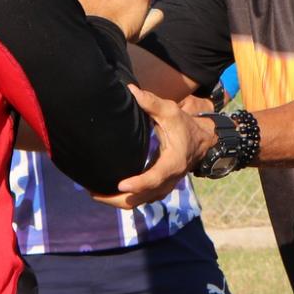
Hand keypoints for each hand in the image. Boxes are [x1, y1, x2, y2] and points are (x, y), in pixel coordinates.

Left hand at [93, 85, 215, 209]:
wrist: (201, 142)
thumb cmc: (184, 125)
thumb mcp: (171, 111)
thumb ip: (152, 102)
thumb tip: (131, 90)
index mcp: (173, 163)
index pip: (154, 178)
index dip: (138, 184)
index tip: (120, 184)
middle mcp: (168, 180)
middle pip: (140, 198)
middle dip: (116, 199)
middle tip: (92, 191)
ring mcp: (163, 188)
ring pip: (137, 203)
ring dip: (116, 201)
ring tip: (93, 192)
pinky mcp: (157, 189)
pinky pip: (138, 200)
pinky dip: (122, 199)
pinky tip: (105, 190)